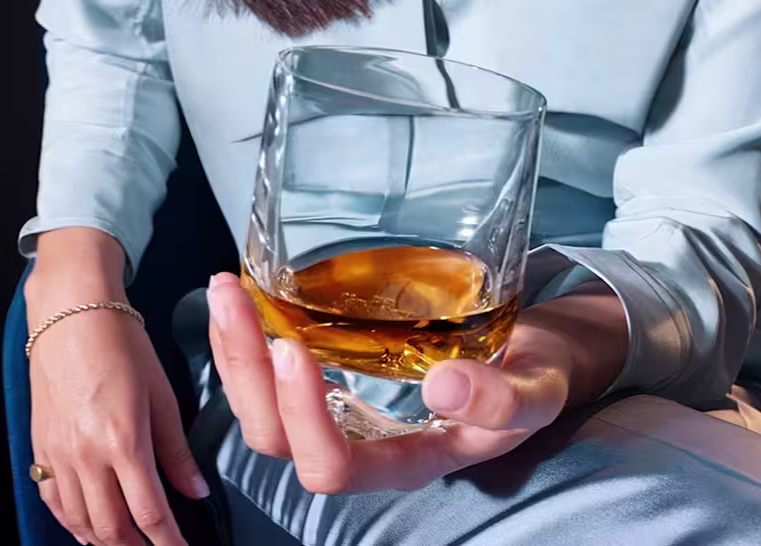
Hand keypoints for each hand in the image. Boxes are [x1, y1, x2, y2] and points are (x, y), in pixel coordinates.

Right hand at [26, 229, 208, 545]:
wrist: (72, 313)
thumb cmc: (120, 344)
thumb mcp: (162, 396)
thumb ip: (176, 452)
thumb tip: (195, 490)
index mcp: (123, 441)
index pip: (149, 514)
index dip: (169, 542)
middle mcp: (86, 455)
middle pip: (111, 528)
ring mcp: (58, 453)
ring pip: (79, 521)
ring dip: (104, 540)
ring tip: (126, 542)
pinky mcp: (40, 446)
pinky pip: (52, 499)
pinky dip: (70, 521)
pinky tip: (87, 525)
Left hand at [204, 272, 597, 493]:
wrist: (529, 361)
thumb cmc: (533, 381)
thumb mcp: (536, 393)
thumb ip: (500, 399)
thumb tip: (444, 387)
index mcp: (403, 462)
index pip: (332, 465)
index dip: (302, 416)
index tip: (294, 348)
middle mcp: (358, 448)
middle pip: (273, 438)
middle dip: (244, 371)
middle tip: (233, 296)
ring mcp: (336, 417)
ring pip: (257, 409)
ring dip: (232, 352)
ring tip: (224, 288)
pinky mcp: (327, 384)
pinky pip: (267, 378)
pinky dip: (244, 339)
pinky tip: (242, 295)